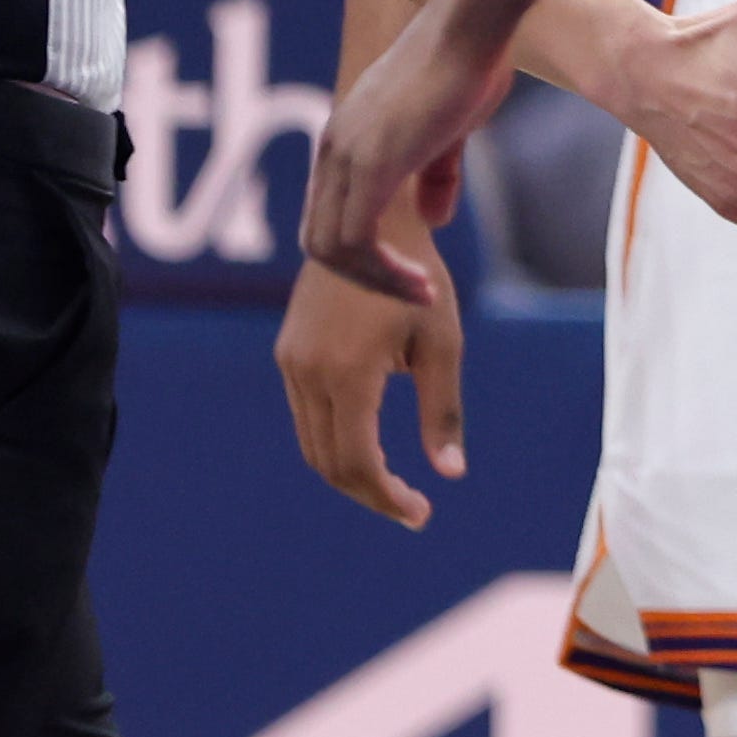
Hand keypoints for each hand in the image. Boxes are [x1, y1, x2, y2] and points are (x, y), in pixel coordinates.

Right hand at [277, 200, 463, 526]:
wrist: (369, 222)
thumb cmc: (418, 280)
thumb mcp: (442, 344)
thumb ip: (441, 411)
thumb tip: (449, 473)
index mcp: (348, 374)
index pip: (358, 463)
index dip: (387, 497)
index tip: (421, 514)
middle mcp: (308, 373)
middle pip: (329, 463)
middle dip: (370, 493)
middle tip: (411, 508)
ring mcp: (291, 364)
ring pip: (312, 444)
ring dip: (350, 472)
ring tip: (393, 484)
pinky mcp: (287, 354)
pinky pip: (307, 415)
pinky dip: (335, 441)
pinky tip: (371, 443)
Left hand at [301, 7, 516, 302]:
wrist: (473, 22)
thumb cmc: (472, 60)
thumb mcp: (451, 127)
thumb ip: (436, 172)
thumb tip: (433, 218)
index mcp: (346, 137)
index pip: (328, 216)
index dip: (362, 253)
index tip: (407, 270)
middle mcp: (334, 149)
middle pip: (319, 241)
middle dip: (364, 276)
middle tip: (413, 291)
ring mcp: (347, 155)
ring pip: (330, 248)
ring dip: (375, 281)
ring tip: (421, 294)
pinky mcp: (372, 162)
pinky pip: (356, 240)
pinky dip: (383, 272)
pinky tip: (422, 282)